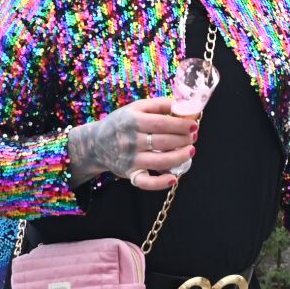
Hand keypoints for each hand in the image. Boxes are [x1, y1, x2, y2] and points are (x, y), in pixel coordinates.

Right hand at [66, 97, 198, 188]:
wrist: (96, 143)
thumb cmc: (121, 123)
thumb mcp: (135, 108)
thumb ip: (158, 105)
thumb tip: (183, 105)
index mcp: (132, 120)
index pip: (162, 123)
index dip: (181, 125)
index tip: (193, 126)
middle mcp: (130, 140)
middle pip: (163, 141)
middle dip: (183, 140)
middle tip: (193, 137)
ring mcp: (130, 159)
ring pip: (159, 161)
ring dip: (179, 157)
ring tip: (190, 152)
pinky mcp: (129, 174)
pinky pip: (146, 182)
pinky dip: (160, 183)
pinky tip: (174, 178)